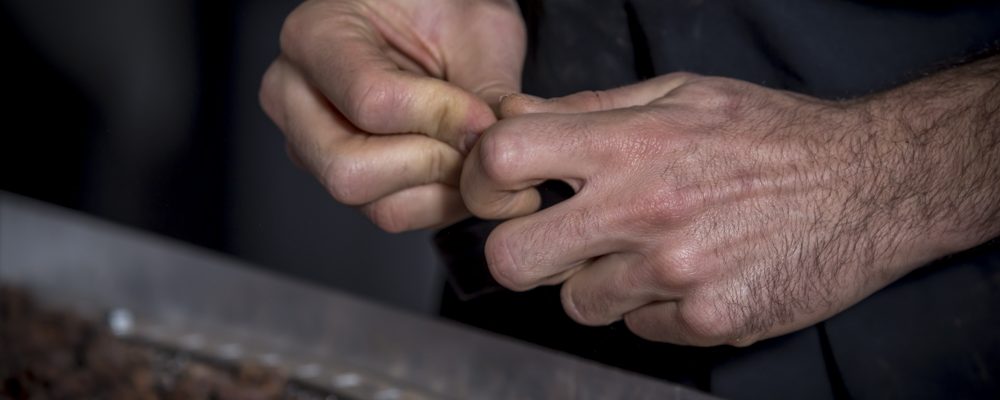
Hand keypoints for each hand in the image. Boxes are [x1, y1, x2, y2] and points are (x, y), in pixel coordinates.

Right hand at [260, 0, 524, 231]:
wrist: (440, 21)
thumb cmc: (447, 11)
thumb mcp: (479, 31)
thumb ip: (488, 89)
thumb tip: (490, 151)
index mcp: (315, 35)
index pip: (372, 103)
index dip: (442, 118)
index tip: (485, 114)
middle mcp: (294, 96)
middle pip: (350, 173)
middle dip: (432, 165)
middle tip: (477, 143)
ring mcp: (310, 145)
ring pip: (375, 205)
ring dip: (442, 190)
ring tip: (473, 152)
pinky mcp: (341, 177)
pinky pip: (392, 213)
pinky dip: (440, 201)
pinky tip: (459, 166)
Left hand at [461, 73, 960, 345]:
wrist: (870, 184)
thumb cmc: (771, 133)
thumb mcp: (680, 93)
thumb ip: (588, 107)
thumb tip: (514, 115)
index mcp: (630, 143)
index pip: (504, 158)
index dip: (484, 178)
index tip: (506, 189)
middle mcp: (644, 209)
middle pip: (513, 258)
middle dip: (523, 250)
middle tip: (557, 238)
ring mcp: (675, 273)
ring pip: (578, 303)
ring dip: (599, 281)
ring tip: (649, 250)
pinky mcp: (708, 321)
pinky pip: (638, 330)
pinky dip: (652, 308)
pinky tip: (691, 274)